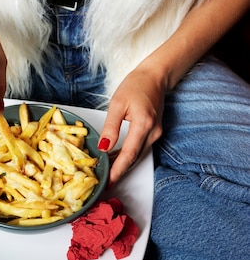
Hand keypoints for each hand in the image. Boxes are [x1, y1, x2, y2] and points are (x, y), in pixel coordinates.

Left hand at [98, 65, 166, 182]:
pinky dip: (127, 156)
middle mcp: (153, 132)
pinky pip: (139, 149)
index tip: (109, 182)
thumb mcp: (117, 104)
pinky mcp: (154, 133)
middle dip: (118, 172)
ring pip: (137, 155)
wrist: (155, 77)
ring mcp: (155, 134)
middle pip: (134, 158)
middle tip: (104, 183)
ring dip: (122, 164)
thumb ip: (111, 127)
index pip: (129, 154)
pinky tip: (115, 158)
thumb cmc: (136, 85)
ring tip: (106, 172)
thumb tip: (104, 147)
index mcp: (143, 124)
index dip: (118, 170)